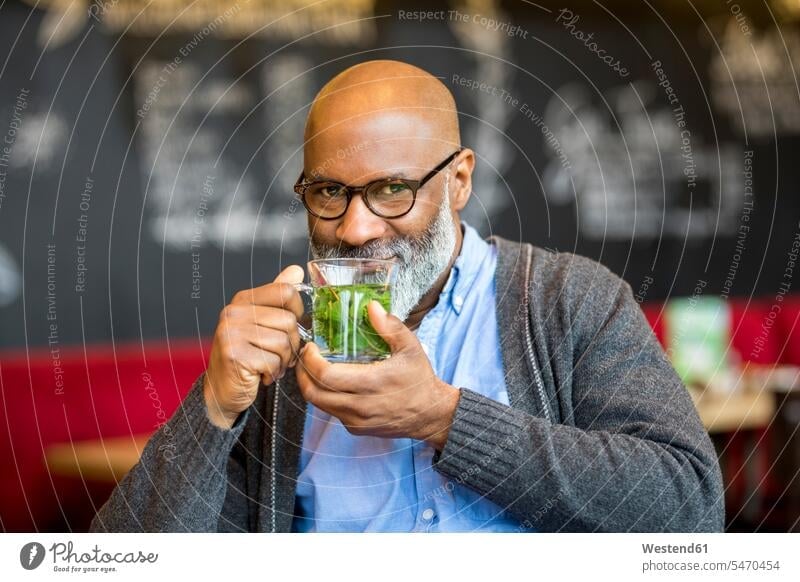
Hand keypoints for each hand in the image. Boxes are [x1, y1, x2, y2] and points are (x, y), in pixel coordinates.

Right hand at [203, 265, 304, 428]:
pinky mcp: (234, 355)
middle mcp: (234, 312)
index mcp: (243, 300)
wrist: (222, 389)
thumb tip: (296, 271)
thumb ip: (277, 297)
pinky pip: (273, 362)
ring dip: (282, 361)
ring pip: (284, 343)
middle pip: (289, 321)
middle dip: (290, 344)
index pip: (287, 291)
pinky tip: (260, 374)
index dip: (296, 313)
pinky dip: (272, 373)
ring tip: (267, 364)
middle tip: (276, 354)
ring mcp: (232, 333)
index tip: (286, 328)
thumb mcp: (262, 322)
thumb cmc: (246, 355)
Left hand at [295, 300, 459, 449]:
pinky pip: (331, 412)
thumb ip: (390, 327)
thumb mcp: (410, 348)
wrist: (430, 415)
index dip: (311, 361)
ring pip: (319, 405)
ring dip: (310, 386)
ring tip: (313, 368)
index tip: (310, 347)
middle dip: (302, 373)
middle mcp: (359, 406)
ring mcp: (356, 421)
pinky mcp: (356, 429)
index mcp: (370, 384)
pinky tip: (330, 383)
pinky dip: (324, 397)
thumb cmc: (419, 380)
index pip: (325, 376)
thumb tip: (371, 307)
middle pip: (313, 393)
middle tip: (304, 357)